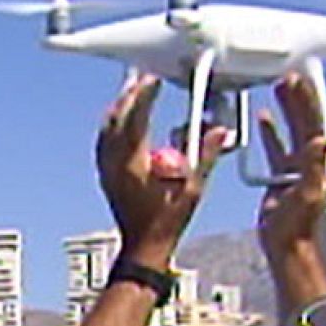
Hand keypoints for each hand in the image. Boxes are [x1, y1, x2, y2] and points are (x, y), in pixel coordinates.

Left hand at [97, 70, 227, 269]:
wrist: (143, 248)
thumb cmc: (167, 223)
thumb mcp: (192, 190)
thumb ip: (205, 157)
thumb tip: (220, 131)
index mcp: (133, 165)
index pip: (135, 120)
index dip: (143, 96)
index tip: (153, 79)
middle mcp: (114, 164)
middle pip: (117, 119)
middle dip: (129, 95)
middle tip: (142, 77)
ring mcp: (106, 170)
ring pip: (107, 129)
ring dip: (119, 107)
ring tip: (132, 89)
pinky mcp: (105, 175)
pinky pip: (104, 141)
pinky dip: (113, 124)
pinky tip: (122, 118)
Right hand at [255, 73, 325, 260]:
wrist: (286, 245)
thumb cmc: (297, 226)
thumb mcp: (307, 195)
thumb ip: (314, 168)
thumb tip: (322, 141)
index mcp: (316, 161)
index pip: (313, 123)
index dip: (307, 101)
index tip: (300, 81)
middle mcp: (309, 160)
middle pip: (304, 120)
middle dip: (298, 97)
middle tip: (289, 77)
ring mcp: (295, 166)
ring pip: (291, 129)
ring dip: (287, 108)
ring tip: (279, 86)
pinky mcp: (280, 175)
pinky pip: (275, 147)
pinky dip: (270, 131)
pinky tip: (264, 117)